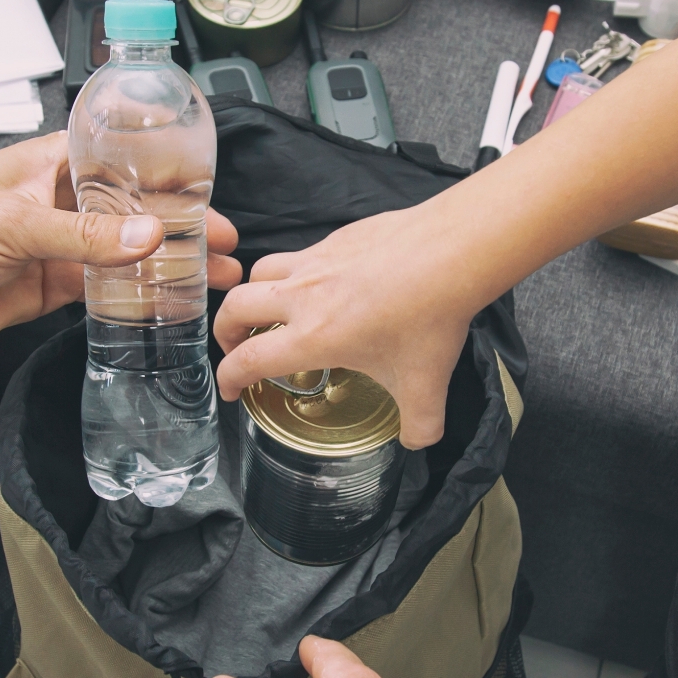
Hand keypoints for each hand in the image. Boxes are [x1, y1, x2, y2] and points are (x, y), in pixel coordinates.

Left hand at [0, 132, 240, 351]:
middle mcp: (59, 200)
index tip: (205, 187)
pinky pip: (106, 288)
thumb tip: (143, 237)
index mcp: (49, 163)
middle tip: (224, 240)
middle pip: (133, 208)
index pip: (119, 157)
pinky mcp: (52, 285)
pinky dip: (139, 295)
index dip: (164, 171)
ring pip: (126, 251)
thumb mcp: (11, 222)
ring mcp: (58, 244)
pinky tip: (170, 300)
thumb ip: (81, 234)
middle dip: (180, 223)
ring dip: (167, 263)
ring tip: (215, 274)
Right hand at [211, 205, 475, 447]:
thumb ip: (420, 425)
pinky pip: (299, 254)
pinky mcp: (337, 236)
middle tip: (238, 347)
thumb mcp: (426, 385)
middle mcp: (302, 296)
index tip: (232, 391)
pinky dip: (294, 272)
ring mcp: (316, 260)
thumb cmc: (431, 318)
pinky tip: (322, 284)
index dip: (229, 379)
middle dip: (224, 331)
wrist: (453, 251)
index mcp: (312, 337)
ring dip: (253, 293)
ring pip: (260, 271)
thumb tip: (418, 441)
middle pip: (234, 306)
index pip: (246, 359)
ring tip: (270, 310)